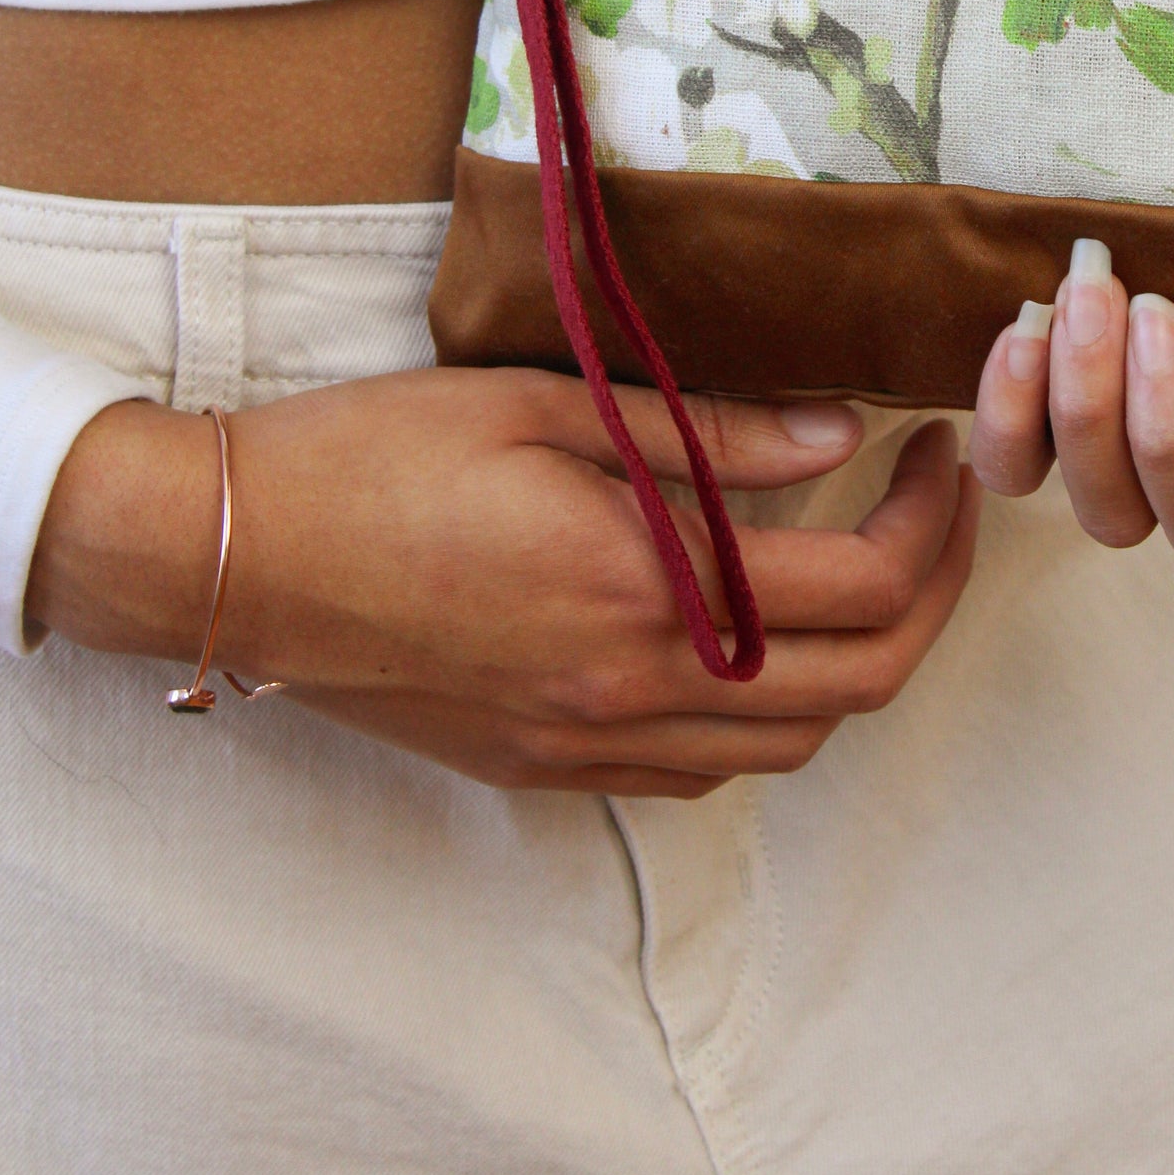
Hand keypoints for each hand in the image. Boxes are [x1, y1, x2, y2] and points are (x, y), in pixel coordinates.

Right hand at [28, 371, 978, 796]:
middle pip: (860, 682)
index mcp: (645, 583)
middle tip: (937, 505)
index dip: (932, 517)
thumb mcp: (550, 405)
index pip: (862, 583)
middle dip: (932, 593)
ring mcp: (591, 740)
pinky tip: (759, 634)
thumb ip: (711, 430)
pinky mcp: (548, 766)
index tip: (938, 446)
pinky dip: (770, 713)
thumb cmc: (380, 455)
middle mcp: (635, 683)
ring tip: (867, 566)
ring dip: (861, 662)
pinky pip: (706, 769)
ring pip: (794, 742)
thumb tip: (840, 431)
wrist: (236, 559)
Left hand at [969, 238, 1173, 568]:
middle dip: (1167, 419)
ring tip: (1091, 295)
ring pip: (1109, 512)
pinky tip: (1027, 330)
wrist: (1144, 230)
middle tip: (1157, 313)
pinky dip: (1011, 410)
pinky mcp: (1047, 456)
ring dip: (1093, 402)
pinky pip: (1015, 472)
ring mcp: (1130, 488)